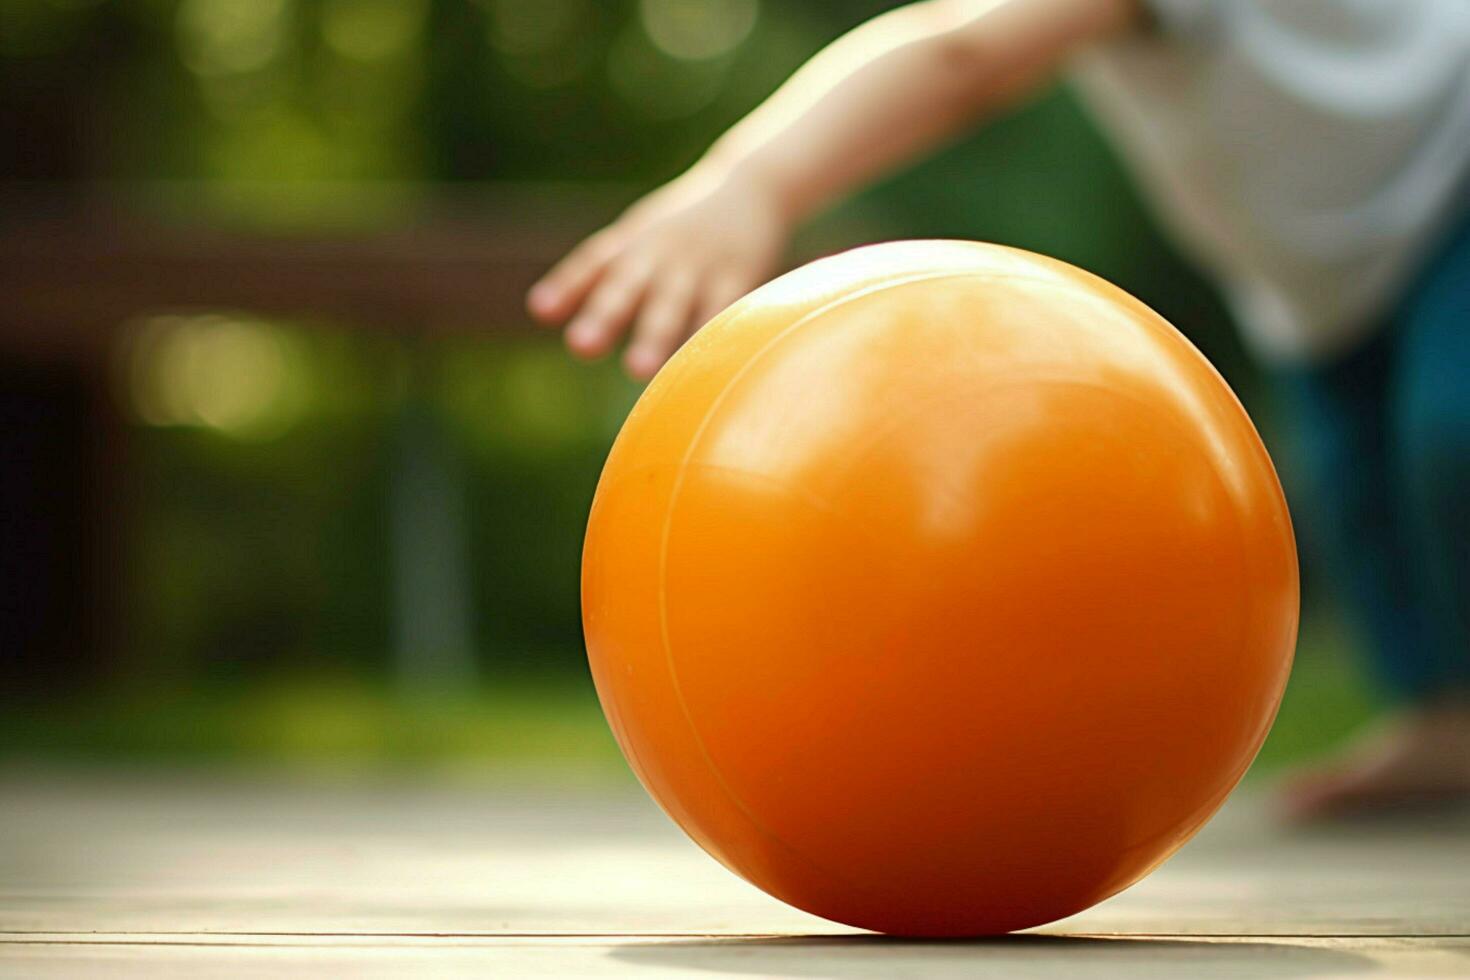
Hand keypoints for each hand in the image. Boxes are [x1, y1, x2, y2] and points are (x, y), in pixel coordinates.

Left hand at [527, 165, 787, 379]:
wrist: (753, 185)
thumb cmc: (682, 224)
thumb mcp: (637, 236)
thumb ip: (592, 274)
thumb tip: (536, 311)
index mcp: (634, 243)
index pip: (595, 261)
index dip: (569, 283)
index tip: (542, 309)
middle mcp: (660, 253)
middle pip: (628, 284)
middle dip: (605, 315)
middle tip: (580, 346)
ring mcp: (698, 266)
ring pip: (673, 303)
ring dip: (654, 336)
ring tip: (636, 371)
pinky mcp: (737, 279)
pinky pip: (720, 311)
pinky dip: (708, 336)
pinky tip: (698, 365)